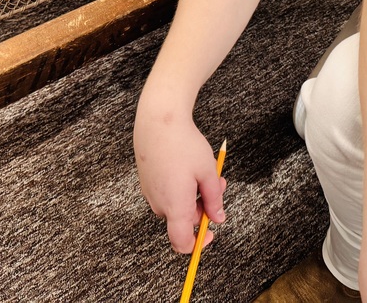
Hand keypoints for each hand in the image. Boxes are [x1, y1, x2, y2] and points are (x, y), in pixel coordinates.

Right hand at [133, 105, 225, 253]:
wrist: (158, 122)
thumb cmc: (183, 146)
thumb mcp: (207, 173)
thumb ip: (214, 199)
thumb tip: (218, 218)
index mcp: (175, 206)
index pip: (182, 242)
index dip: (197, 245)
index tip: (210, 234)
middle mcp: (159, 204)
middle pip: (183, 219)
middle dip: (203, 206)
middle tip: (219, 184)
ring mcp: (150, 192)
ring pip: (176, 203)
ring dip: (193, 194)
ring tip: (205, 169)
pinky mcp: (147, 181)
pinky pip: (166, 192)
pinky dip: (180, 186)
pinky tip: (188, 166)